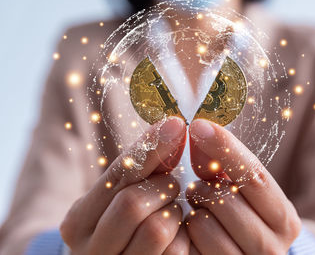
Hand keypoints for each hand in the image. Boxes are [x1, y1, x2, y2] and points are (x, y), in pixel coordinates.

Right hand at [60, 117, 190, 254]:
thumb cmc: (119, 223)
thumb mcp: (116, 196)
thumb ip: (139, 167)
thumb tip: (173, 127)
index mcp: (77, 222)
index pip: (116, 176)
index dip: (150, 148)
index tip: (176, 125)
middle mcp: (90, 251)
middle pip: (132, 204)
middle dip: (161, 188)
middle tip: (169, 186)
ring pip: (156, 229)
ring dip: (173, 212)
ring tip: (170, 211)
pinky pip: (176, 252)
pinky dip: (183, 237)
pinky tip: (177, 235)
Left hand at [185, 119, 300, 254]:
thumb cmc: (242, 218)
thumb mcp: (243, 192)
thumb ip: (223, 163)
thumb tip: (200, 131)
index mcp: (285, 219)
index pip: (254, 176)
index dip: (225, 147)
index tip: (199, 126)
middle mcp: (272, 248)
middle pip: (225, 198)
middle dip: (204, 186)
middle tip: (202, 188)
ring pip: (202, 222)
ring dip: (194, 210)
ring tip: (201, 211)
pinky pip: (188, 244)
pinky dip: (185, 232)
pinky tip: (194, 232)